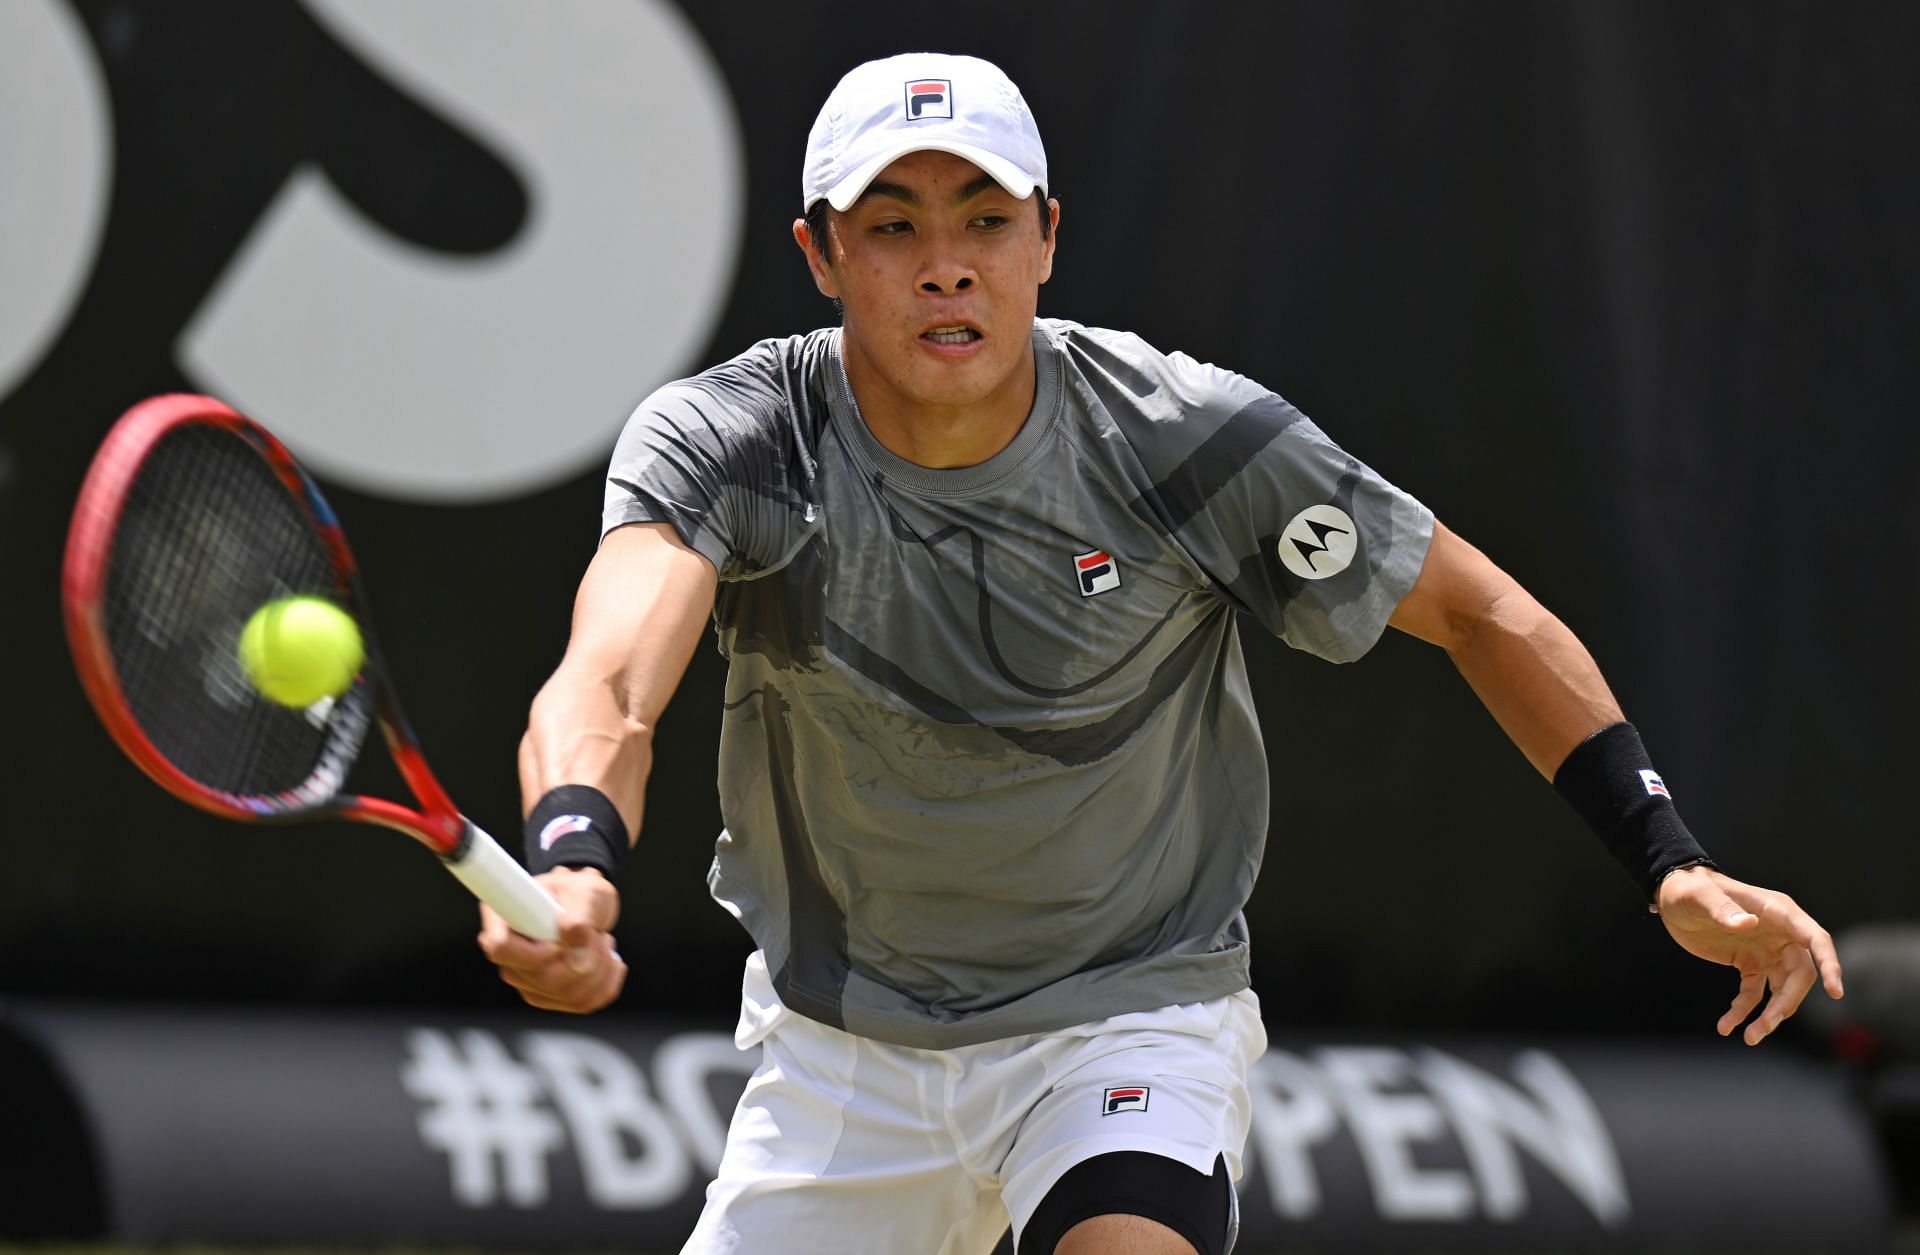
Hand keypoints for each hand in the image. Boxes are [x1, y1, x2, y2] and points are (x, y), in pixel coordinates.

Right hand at [478, 866, 626, 1012]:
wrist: (586, 902)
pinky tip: (610, 963)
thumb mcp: (586, 891)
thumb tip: (577, 959)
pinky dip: (605, 985)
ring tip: (603, 943)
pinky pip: (580, 1004)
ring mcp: (526, 978)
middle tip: (598, 934)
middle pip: (541, 979)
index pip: (501, 947)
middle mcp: (509, 954)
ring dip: (599, 971)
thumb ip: (580, 919)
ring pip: (565, 996)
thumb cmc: (579, 891)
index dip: (535, 952)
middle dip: (585, 960)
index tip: (561, 940)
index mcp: (505, 918)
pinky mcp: (547, 994)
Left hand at [1656, 865, 1844, 1044]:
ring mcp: (1766, 951)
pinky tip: (1726, 1026)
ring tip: (1750, 1037)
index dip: (1830, 964)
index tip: (1836, 991)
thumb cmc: (1687, 887)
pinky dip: (1744, 1011)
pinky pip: (1754, 994)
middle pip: (1800, 974)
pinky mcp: (1749, 964)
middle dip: (1787, 1002)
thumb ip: (1722, 909)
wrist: (1671, 896)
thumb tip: (1747, 923)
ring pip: (1781, 990)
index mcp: (1778, 912)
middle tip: (1766, 1025)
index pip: (1815, 939)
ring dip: (1770, 1015)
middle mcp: (1780, 934)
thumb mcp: (1699, 895)